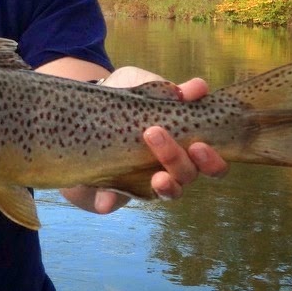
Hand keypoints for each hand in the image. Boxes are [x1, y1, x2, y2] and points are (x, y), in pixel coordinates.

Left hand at [62, 71, 228, 214]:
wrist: (79, 110)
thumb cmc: (123, 99)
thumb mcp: (144, 86)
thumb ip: (169, 89)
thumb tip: (198, 87)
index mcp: (183, 146)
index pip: (209, 163)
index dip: (212, 160)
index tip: (200, 145)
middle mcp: (167, 169)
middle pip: (187, 177)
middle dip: (178, 161)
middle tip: (155, 134)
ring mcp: (139, 183)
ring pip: (161, 194)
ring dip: (163, 185)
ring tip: (156, 174)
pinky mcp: (109, 191)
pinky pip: (111, 203)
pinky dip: (110, 202)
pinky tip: (106, 200)